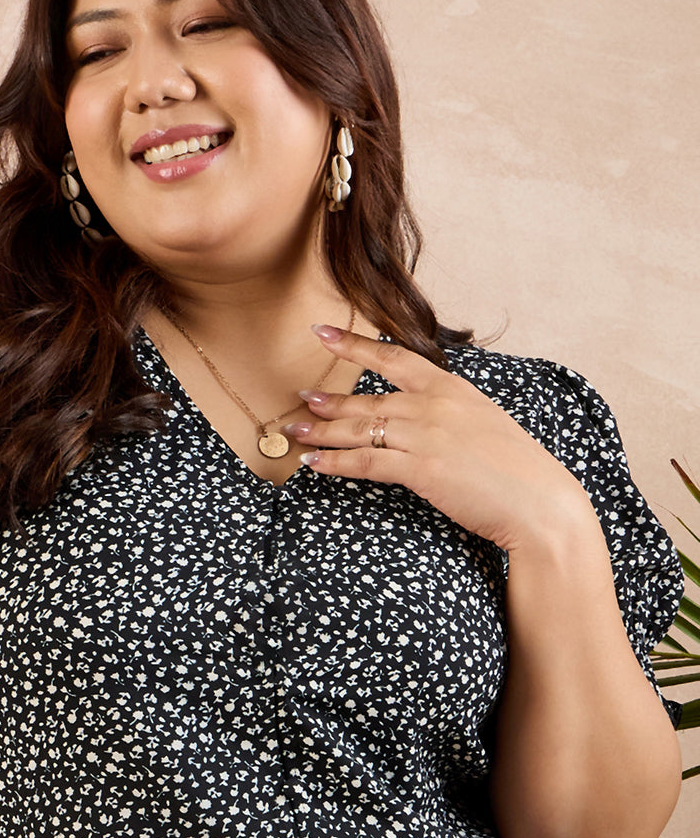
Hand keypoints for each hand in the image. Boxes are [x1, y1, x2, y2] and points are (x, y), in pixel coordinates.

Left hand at [288, 325, 595, 553]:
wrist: (541, 504)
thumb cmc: (517, 471)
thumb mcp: (484, 424)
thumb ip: (451, 413)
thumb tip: (422, 416)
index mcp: (452, 389)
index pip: (394, 357)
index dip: (354, 345)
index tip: (322, 333)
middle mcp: (435, 406)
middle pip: (368, 400)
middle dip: (329, 401)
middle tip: (300, 400)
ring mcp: (427, 436)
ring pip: (360, 430)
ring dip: (322, 431)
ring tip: (295, 431)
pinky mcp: (421, 469)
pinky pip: (366, 462)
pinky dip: (336, 463)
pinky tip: (314, 464)